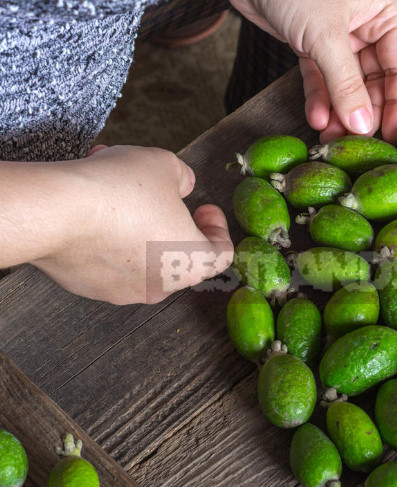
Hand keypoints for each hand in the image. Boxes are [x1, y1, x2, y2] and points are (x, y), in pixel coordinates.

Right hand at [28, 146, 232, 303]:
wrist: (57, 212)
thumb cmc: (121, 189)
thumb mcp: (164, 165)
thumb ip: (182, 176)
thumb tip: (182, 185)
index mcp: (192, 262)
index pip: (220, 254)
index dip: (217, 228)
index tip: (204, 207)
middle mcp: (161, 285)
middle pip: (177, 254)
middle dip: (170, 219)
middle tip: (159, 193)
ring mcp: (124, 291)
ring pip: (140, 256)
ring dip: (136, 224)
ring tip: (116, 189)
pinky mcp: (90, 288)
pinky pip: (108, 262)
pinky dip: (106, 238)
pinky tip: (91, 208)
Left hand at [230, 0, 396, 142]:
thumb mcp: (325, 34)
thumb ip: (345, 82)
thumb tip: (362, 123)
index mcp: (384, 12)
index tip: (395, 136)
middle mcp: (365, 23)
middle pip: (377, 78)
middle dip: (365, 112)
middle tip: (359, 142)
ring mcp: (337, 34)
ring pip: (347, 83)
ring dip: (340, 112)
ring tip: (333, 137)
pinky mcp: (310, 41)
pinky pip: (321, 77)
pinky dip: (319, 98)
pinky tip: (317, 118)